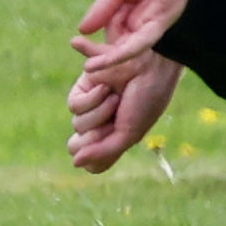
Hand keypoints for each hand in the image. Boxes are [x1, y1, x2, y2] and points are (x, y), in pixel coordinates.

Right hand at [67, 0, 205, 170]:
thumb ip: (102, 9)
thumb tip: (82, 31)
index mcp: (135, 20)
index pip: (111, 45)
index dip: (97, 57)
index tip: (81, 71)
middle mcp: (147, 27)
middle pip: (122, 56)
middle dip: (105, 72)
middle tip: (87, 86)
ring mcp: (157, 24)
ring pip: (131, 53)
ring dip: (111, 66)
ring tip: (90, 76)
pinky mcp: (166, 17)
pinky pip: (142, 40)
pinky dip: (123, 50)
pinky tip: (106, 59)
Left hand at [68, 50, 186, 173]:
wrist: (152, 63)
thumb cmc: (148, 99)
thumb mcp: (130, 133)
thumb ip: (104, 152)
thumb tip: (75, 162)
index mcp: (116, 138)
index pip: (92, 162)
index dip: (96, 154)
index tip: (113, 138)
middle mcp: (102, 124)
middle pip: (80, 144)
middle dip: (99, 132)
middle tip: (116, 117)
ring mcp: (92, 105)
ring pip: (77, 124)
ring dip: (100, 112)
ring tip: (116, 97)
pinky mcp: (84, 86)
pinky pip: (73, 105)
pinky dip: (91, 98)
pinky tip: (105, 87)